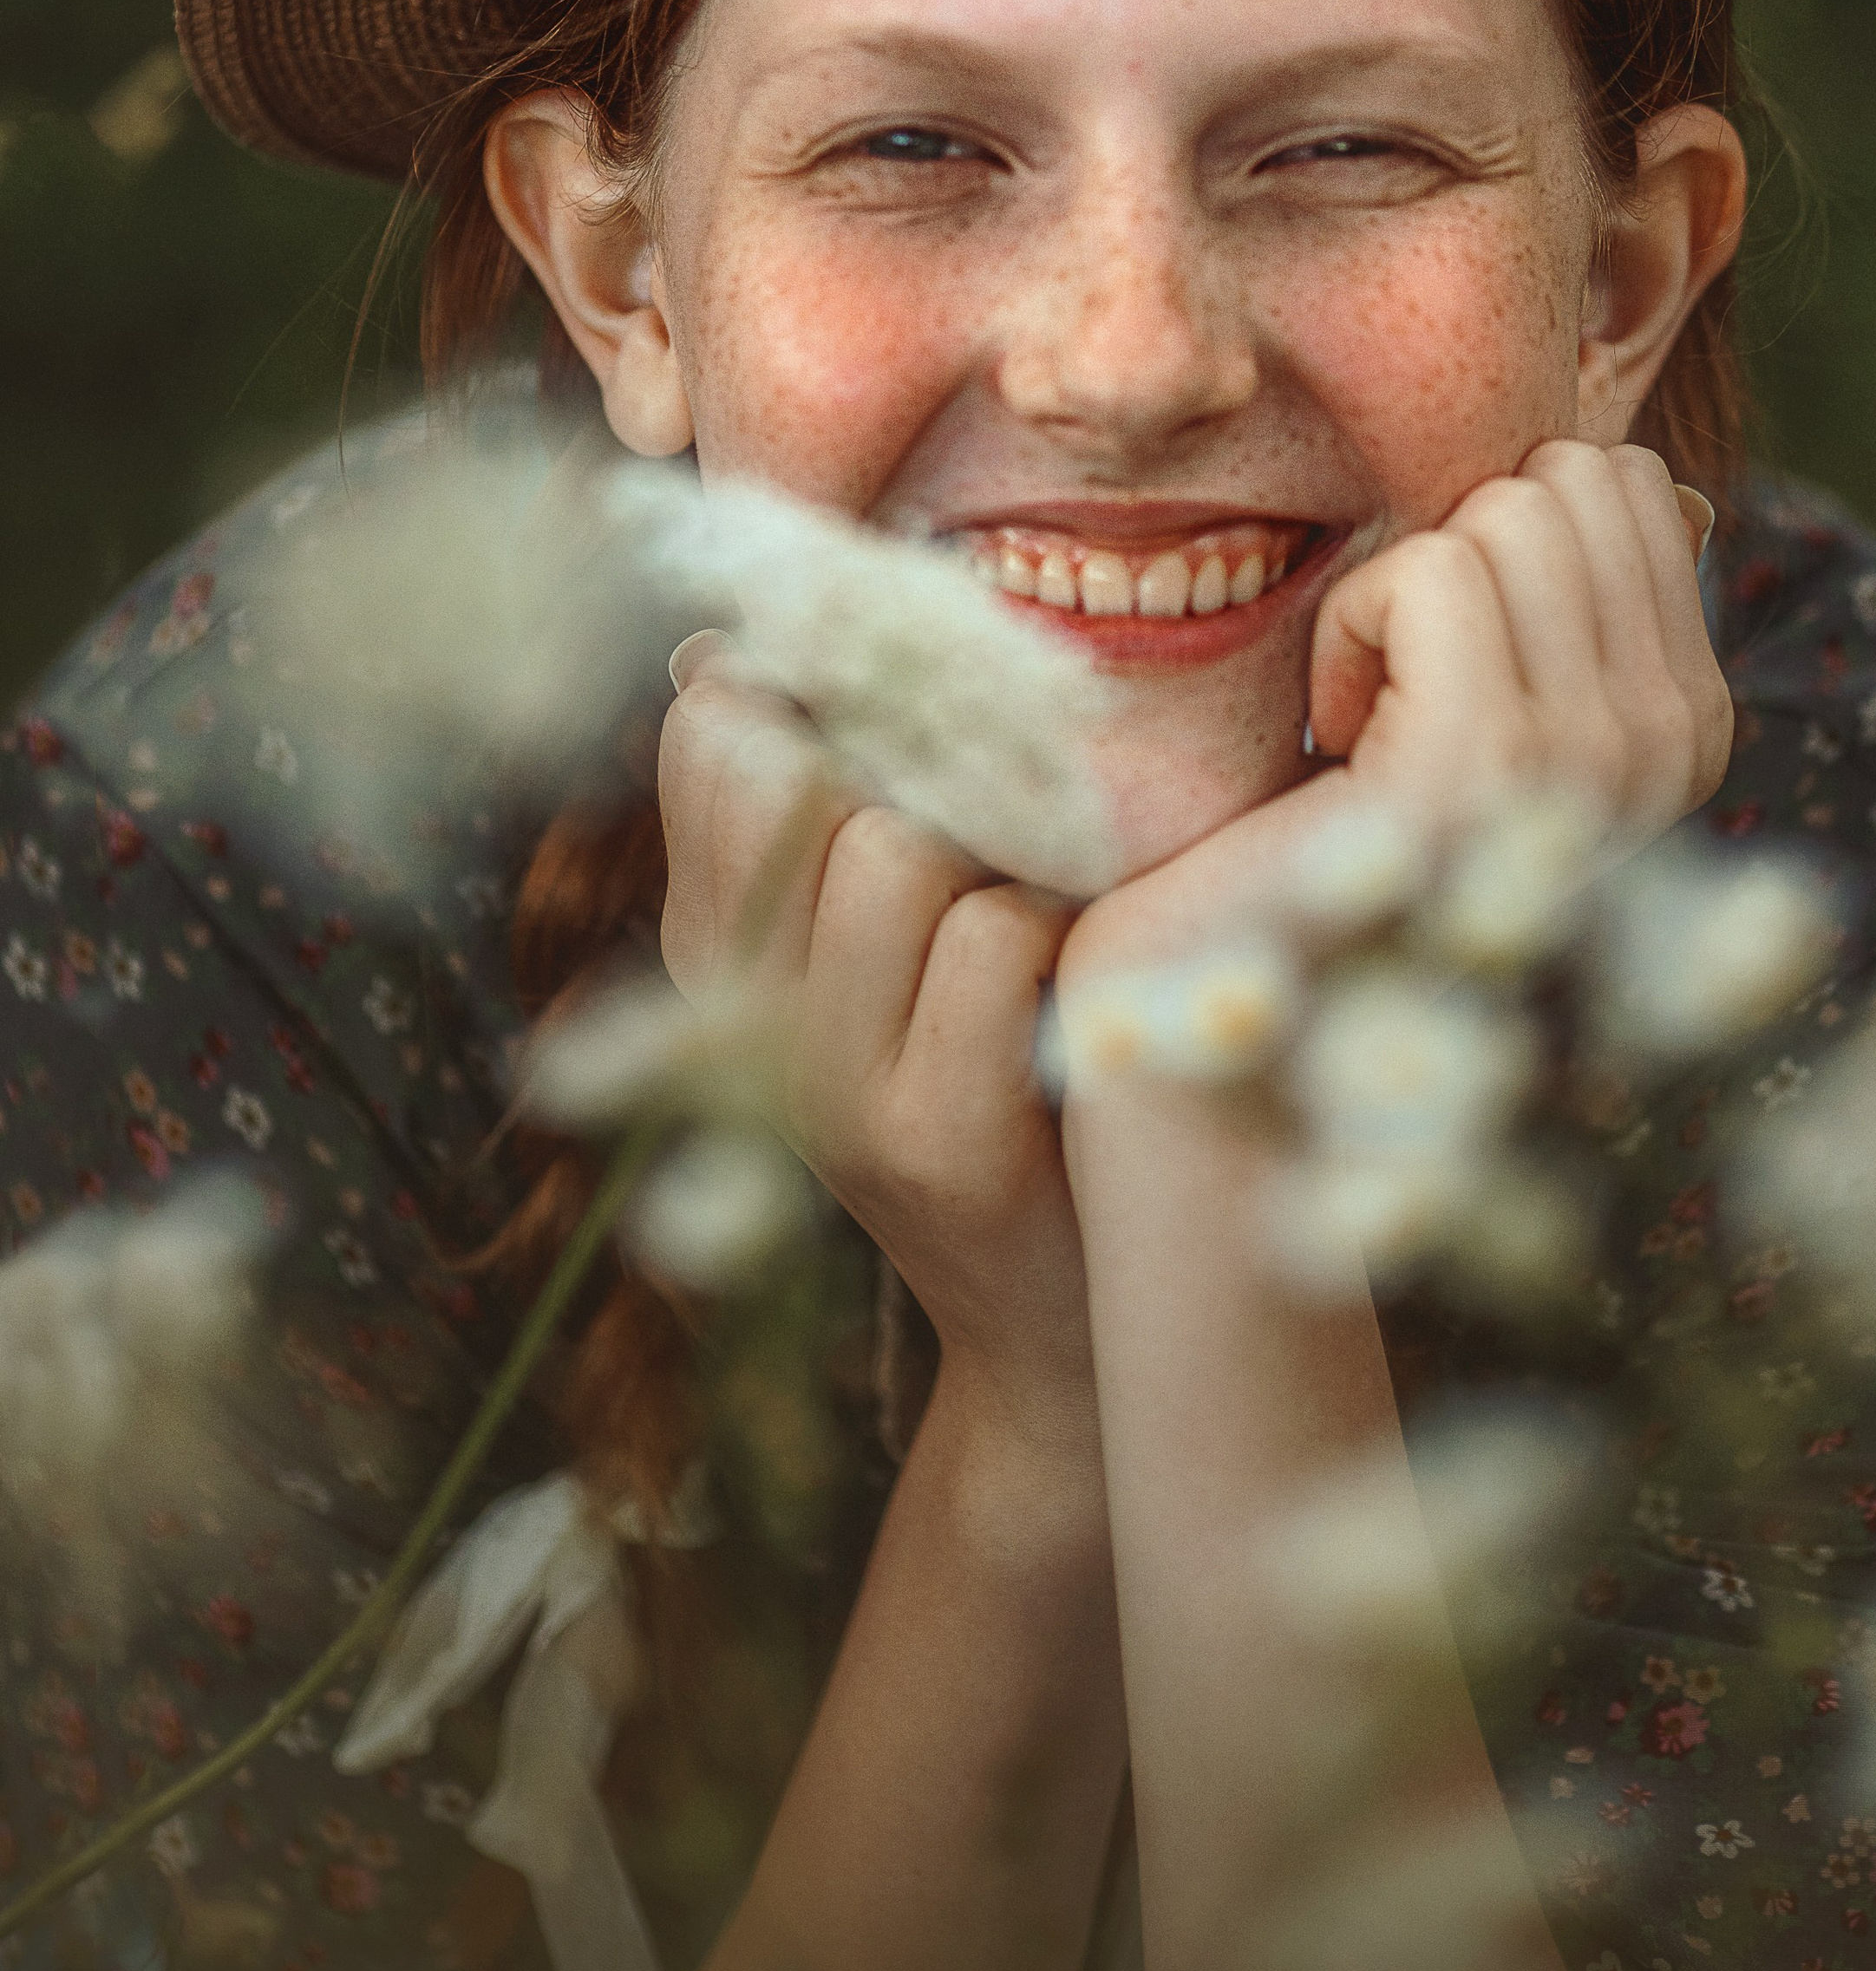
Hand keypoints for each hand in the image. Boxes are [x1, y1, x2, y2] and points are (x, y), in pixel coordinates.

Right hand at [659, 640, 1094, 1415]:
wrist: (1062, 1323)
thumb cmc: (996, 1076)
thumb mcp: (870, 954)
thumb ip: (816, 815)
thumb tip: (733, 647)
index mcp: (708, 954)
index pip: (712, 738)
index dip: (814, 679)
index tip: (906, 695)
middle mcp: (736, 1022)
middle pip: (811, 781)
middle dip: (931, 774)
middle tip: (1007, 822)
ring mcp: (825, 1090)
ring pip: (902, 848)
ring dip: (1004, 857)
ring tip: (1042, 919)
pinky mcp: (932, 1136)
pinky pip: (992, 935)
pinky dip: (1057, 936)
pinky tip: (1072, 990)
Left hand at [1057, 442, 1726, 987]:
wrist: (1230, 1006)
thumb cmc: (1327, 831)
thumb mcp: (1474, 684)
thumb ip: (1574, 591)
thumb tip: (1665, 480)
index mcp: (1686, 722)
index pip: (1629, 483)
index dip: (1491, 532)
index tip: (1443, 666)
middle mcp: (1670, 749)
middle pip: (1573, 480)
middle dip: (1452, 543)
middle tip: (1400, 685)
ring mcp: (1594, 765)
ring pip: (1504, 514)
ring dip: (1394, 592)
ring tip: (1367, 721)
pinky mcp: (1486, 772)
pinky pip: (1429, 575)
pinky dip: (1347, 628)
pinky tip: (1335, 745)